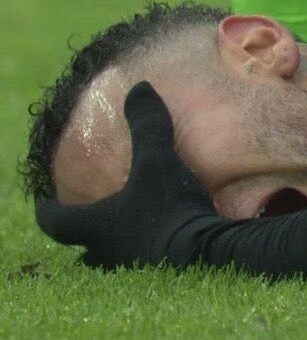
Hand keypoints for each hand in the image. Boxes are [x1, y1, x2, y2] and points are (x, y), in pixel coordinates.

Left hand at [35, 81, 215, 267]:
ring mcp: (134, 269)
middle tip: (93, 220)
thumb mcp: (157, 160)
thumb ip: (147, 125)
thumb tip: (140, 88)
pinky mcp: (163, 276)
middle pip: (83, 249)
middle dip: (85, 236)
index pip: (56, 222)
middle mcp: (108, 253)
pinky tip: (166, 240)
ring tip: (131, 231)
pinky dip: (149, 253)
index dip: (47, 210)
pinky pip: (146, 264)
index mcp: (96, 226)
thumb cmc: (169, 208)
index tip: (42, 202)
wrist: (207, 253)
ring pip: (114, 261)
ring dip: (117, 247)